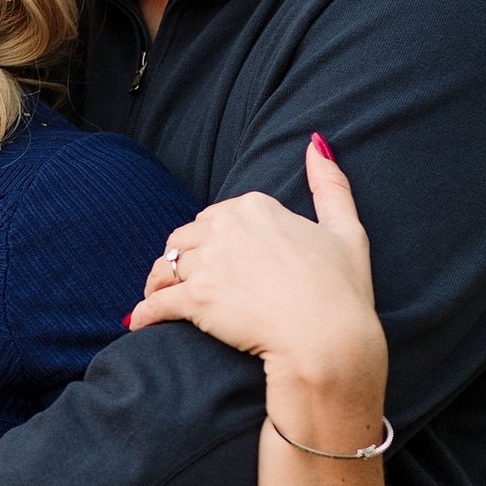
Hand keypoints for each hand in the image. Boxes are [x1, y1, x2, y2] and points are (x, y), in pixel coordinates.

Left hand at [129, 133, 385, 446]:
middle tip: (180, 283)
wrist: (330, 341)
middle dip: (182, 260)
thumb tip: (316, 144)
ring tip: (157, 298)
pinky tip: (138, 323)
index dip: (211, 241)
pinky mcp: (196, 299)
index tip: (214, 262)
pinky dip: (144, 314)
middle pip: (185, 239)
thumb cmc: (342, 291)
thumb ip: (331, 186)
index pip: (214, 218)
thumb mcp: (347, 230)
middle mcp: (227, 227)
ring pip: (166, 267)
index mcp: (256, 207)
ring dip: (158, 284)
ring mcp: (209, 262)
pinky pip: (157, 303)